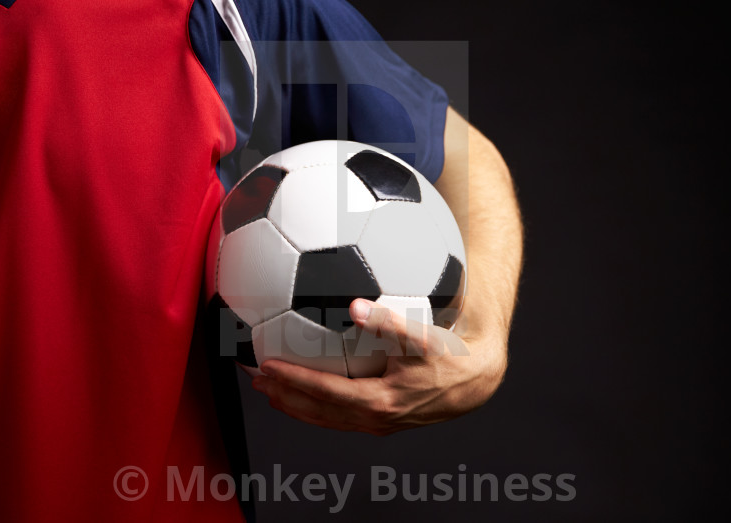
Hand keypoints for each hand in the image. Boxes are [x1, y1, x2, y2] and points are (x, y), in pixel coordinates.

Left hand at [250, 298, 506, 435]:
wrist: (475, 382)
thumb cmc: (449, 355)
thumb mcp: (423, 336)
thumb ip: (388, 321)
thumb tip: (354, 305)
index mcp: (379, 400)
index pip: (324, 392)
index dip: (292, 380)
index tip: (265, 368)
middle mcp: (374, 418)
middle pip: (317, 411)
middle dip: (284, 397)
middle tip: (255, 380)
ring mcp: (379, 424)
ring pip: (327, 419)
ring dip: (296, 405)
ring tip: (270, 391)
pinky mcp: (384, 422)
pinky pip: (341, 418)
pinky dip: (317, 407)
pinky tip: (308, 392)